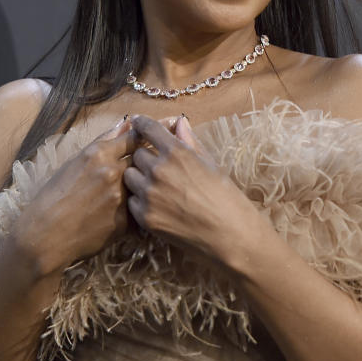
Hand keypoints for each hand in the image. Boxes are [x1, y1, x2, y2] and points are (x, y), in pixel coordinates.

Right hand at [0, 117, 136, 280]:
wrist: (45, 235)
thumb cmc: (53, 196)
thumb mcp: (74, 162)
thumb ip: (103, 143)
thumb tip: (124, 124)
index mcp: (99, 153)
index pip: (135, 137)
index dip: (146, 138)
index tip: (151, 140)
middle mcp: (113, 171)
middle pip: (145, 160)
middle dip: (148, 163)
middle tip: (151, 167)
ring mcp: (121, 196)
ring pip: (144, 185)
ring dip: (142, 187)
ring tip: (141, 191)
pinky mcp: (126, 220)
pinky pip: (139, 209)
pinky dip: (134, 210)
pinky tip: (122, 214)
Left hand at [124, 115, 260, 262]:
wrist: (231, 237)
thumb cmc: (228, 199)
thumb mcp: (212, 165)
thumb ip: (190, 143)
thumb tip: (180, 123)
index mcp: (177, 153)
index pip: (148, 128)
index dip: (141, 124)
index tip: (137, 123)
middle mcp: (158, 171)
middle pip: (137, 155)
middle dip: (145, 158)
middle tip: (158, 167)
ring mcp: (149, 195)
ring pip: (130, 177)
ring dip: (139, 179)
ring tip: (156, 188)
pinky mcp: (145, 218)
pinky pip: (132, 201)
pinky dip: (140, 201)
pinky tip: (157, 206)